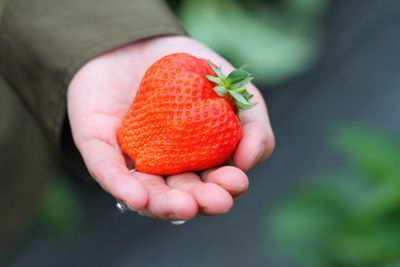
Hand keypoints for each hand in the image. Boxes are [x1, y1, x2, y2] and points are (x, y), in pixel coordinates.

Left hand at [67, 36, 274, 219]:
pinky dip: (121, 185)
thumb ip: (254, 124)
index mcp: (198, 159)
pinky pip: (108, 170)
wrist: (142, 40)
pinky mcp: (100, 148)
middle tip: (216, 201)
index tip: (236, 180)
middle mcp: (166, 167)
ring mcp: (133, 160)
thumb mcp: (235, 90)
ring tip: (184, 206)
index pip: (213, 183)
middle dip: (200, 202)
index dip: (225, 188)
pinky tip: (137, 196)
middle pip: (182, 194)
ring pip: (147, 193)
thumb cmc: (194, 72)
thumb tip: (247, 160)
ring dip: (165, 205)